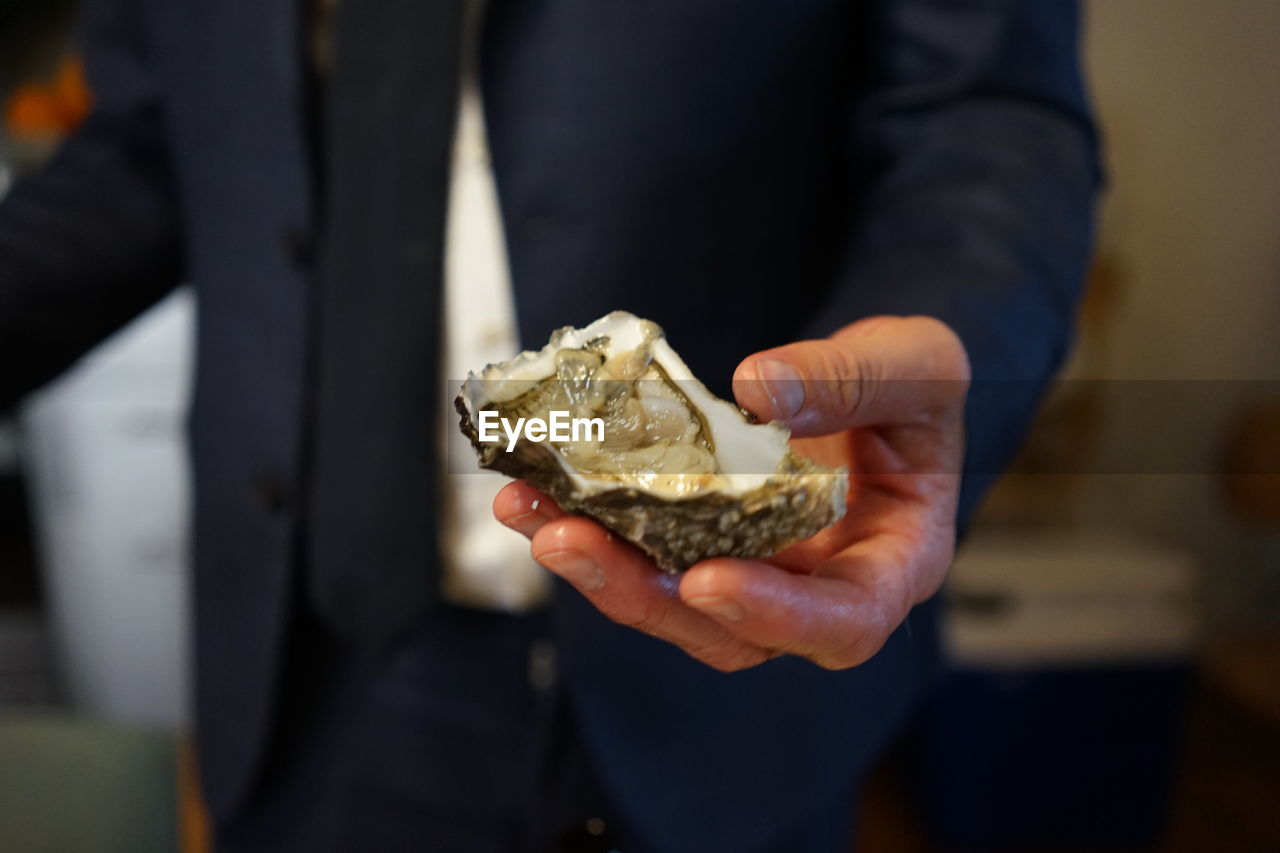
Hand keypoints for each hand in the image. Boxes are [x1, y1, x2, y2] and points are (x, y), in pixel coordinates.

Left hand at [493, 316, 969, 670]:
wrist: (883, 383)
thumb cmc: (920, 384)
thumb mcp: (916, 364)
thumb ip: (854, 380)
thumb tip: (760, 390)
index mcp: (893, 564)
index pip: (845, 622)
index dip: (778, 616)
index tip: (710, 580)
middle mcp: (818, 587)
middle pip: (731, 634)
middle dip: (645, 596)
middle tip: (568, 541)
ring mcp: (760, 571)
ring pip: (676, 601)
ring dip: (600, 566)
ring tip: (530, 513)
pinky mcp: (710, 541)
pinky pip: (652, 552)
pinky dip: (596, 526)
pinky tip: (539, 491)